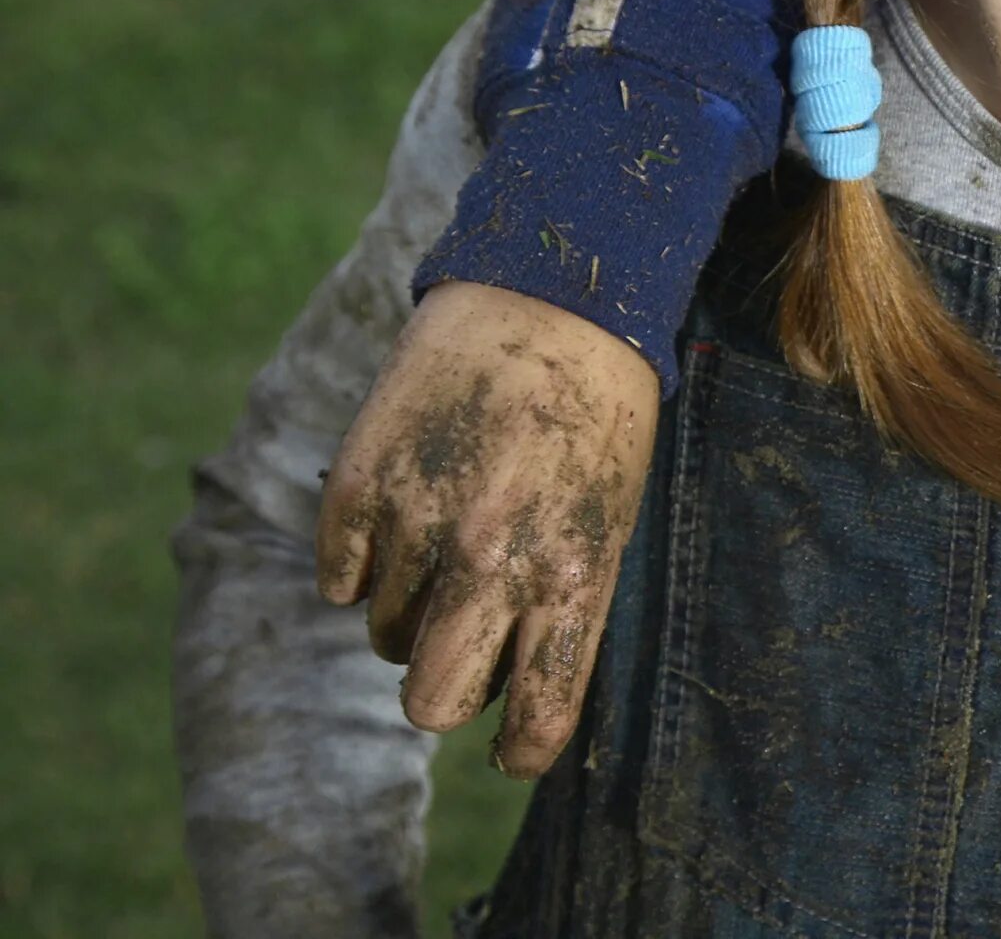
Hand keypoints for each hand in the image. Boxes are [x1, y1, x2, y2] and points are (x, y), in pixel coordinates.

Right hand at [316, 280, 658, 777]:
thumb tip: (515, 688)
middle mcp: (494, 559)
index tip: (513, 751)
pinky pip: (339, 582)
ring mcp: (419, 522)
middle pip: (432, 704)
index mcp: (573, 573)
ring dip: (411, 612)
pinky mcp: (359, 486)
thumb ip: (565, 604)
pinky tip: (402, 513)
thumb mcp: (612, 517)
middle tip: (461, 650)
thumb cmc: (597, 417)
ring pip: (386, 639)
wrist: (550, 297)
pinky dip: (362, 565)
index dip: (522, 752)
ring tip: (448, 541)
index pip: (538, 716)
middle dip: (444, 694)